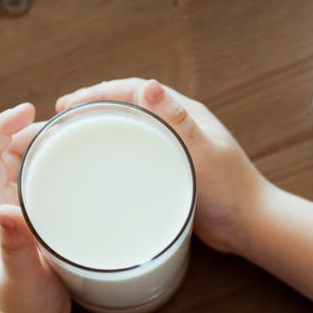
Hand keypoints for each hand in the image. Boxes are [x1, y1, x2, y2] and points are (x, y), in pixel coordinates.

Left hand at [0, 103, 70, 312]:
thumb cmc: (22, 305)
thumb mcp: (20, 276)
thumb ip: (13, 245)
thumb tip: (6, 210)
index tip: (27, 108)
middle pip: (3, 153)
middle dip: (26, 130)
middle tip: (61, 127)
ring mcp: (14, 216)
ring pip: (20, 167)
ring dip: (38, 148)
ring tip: (70, 141)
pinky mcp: (31, 226)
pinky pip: (36, 186)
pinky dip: (50, 169)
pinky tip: (74, 173)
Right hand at [55, 78, 272, 255]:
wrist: (251, 226)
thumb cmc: (232, 191)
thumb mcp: (203, 154)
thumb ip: (178, 122)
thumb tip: (149, 86)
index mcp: (186, 113)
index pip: (134, 90)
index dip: (99, 92)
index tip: (69, 103)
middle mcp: (180, 125)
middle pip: (129, 105)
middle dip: (94, 107)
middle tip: (61, 118)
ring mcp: (177, 148)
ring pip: (132, 129)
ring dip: (103, 128)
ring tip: (73, 138)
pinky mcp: (174, 170)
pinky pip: (139, 153)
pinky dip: (116, 152)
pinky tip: (101, 166)